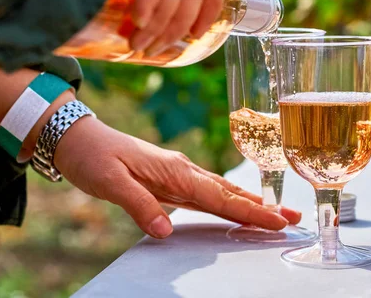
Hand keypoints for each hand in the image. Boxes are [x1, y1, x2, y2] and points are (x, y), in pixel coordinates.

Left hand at [53, 116, 300, 238]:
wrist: (79, 138)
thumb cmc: (94, 157)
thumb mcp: (110, 182)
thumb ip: (140, 206)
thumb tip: (165, 232)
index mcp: (176, 171)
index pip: (220, 196)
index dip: (250, 211)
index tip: (276, 221)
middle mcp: (184, 170)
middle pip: (231, 192)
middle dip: (262, 207)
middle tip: (292, 217)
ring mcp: (180, 173)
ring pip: (223, 191)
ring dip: (250, 203)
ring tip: (275, 214)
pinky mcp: (172, 178)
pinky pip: (207, 193)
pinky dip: (228, 201)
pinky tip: (236, 206)